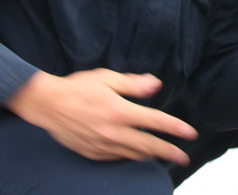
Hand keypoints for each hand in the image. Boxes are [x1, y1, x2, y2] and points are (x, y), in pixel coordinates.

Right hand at [6, 69, 196, 163]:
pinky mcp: (93, 153)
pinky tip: (136, 152)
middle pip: (149, 146)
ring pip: (134, 155)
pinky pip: (117, 158)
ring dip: (151, 155)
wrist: (47, 104)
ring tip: (163, 155)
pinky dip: (130, 156)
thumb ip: (133, 84)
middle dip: (170, 153)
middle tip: (184, 158)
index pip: (155, 121)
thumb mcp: (106, 78)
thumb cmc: (78, 87)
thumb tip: (156, 84)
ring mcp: (102, 146)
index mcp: (120, 111)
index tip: (190, 134)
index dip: (176, 128)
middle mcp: (113, 132)